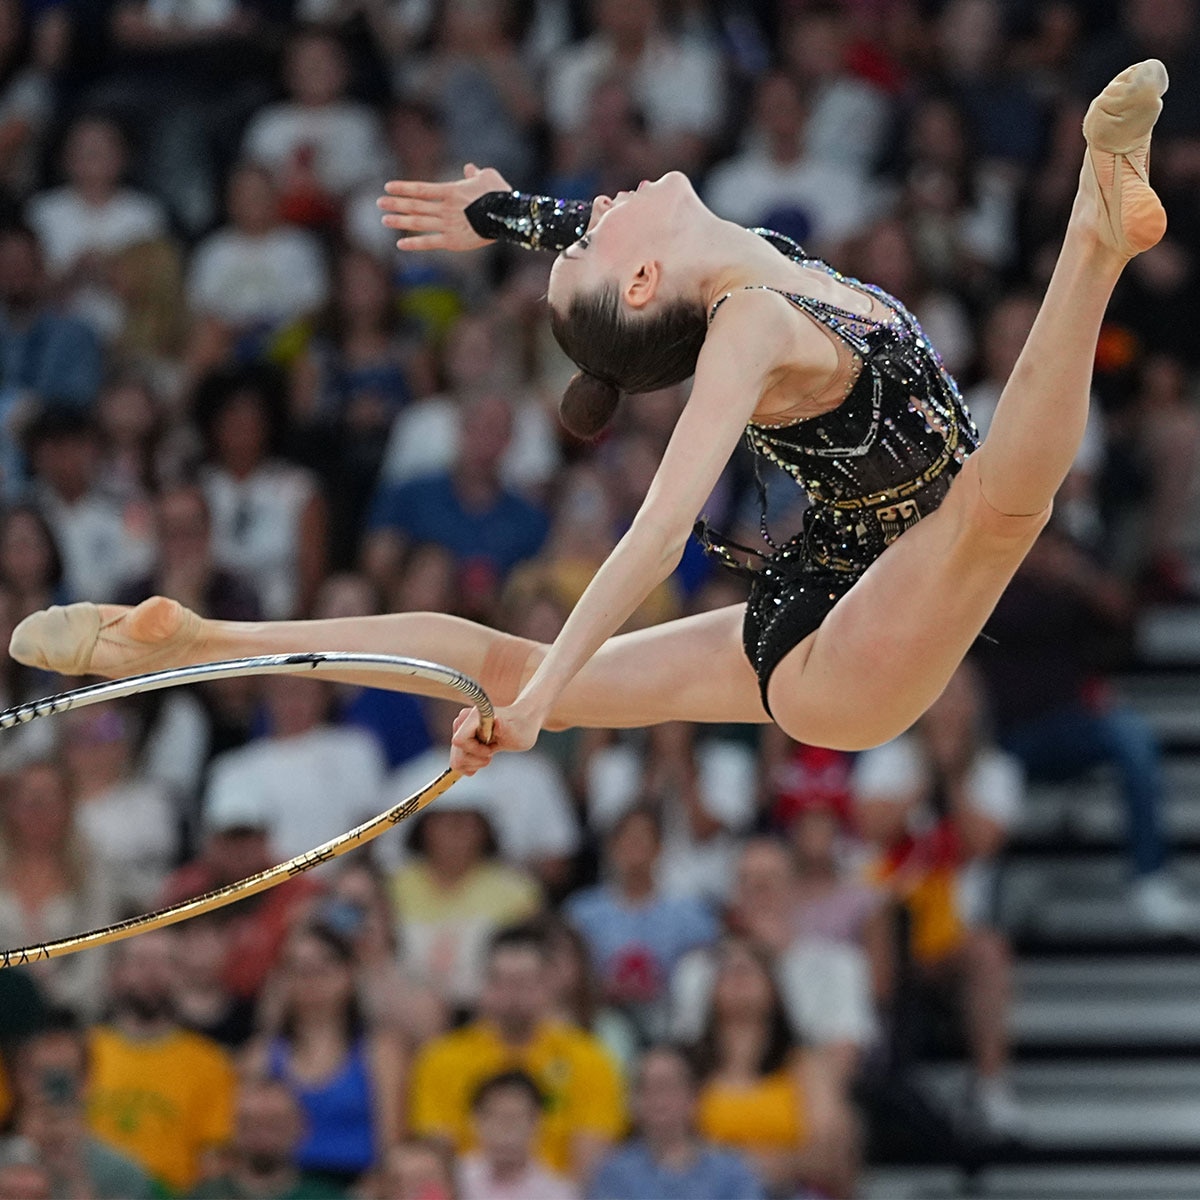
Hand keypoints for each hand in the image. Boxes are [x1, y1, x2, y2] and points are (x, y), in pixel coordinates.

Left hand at [378, 163, 510, 251]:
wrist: (508, 216)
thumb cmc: (500, 194)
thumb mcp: (488, 177)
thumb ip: (475, 173)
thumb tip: (469, 168)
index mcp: (450, 191)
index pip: (421, 189)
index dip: (403, 188)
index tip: (388, 187)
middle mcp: (445, 208)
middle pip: (415, 205)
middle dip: (395, 203)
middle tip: (379, 203)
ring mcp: (447, 225)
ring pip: (418, 222)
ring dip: (400, 221)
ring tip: (384, 219)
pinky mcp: (453, 241)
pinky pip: (429, 243)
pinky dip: (414, 244)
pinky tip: (400, 244)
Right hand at [449, 701, 540, 773]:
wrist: (520, 724)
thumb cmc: (519, 727)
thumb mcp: (516, 731)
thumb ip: (504, 728)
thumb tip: (497, 722)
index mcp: (473, 716)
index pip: (459, 741)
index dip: (475, 750)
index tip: (491, 748)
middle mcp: (462, 723)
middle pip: (457, 754)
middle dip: (477, 758)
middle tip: (492, 750)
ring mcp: (459, 733)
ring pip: (456, 760)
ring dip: (475, 762)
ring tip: (489, 751)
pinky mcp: (461, 743)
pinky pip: (458, 763)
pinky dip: (472, 765)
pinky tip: (484, 755)